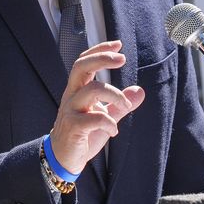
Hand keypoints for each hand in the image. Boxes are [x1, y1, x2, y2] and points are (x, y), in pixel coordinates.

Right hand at [50, 40, 145, 174]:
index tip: (118, 44)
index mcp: (78, 90)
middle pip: (81, 67)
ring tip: (125, 106)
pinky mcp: (73, 127)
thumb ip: (120, 104)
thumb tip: (140, 91)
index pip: (84, 62)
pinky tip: (114, 130)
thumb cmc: (82, 134)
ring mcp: (71, 110)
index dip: (99, 50)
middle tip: (122, 58)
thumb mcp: (105, 117)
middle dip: (102, 58)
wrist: (63, 158)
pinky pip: (93, 118)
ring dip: (115, 95)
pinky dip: (108, 122)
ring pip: (92, 89)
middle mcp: (72, 96)